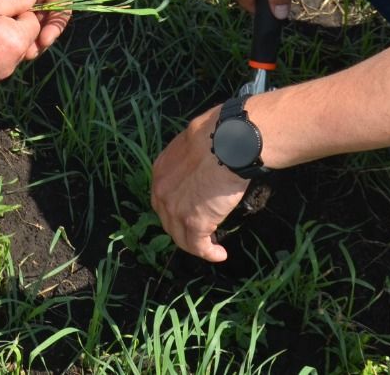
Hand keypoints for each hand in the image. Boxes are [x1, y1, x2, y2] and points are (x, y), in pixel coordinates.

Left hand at [0, 0, 75, 54]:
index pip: (62, 5)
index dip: (57, 24)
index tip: (46, 38)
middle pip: (48, 20)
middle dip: (43, 37)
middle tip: (31, 52)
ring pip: (31, 25)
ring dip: (28, 40)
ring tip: (19, 54)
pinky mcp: (3, 4)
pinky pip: (12, 23)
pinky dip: (12, 35)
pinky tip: (4, 45)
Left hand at [150, 106, 249, 261]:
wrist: (228, 142)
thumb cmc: (218, 136)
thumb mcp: (194, 142)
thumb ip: (192, 157)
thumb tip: (206, 158)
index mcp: (161, 170)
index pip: (163, 197)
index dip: (176, 208)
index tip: (190, 212)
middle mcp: (161, 192)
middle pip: (168, 220)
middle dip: (183, 228)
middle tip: (201, 232)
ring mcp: (175, 209)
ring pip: (181, 237)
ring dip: (196, 244)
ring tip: (211, 246)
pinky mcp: (194, 223)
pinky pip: (199, 246)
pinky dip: (210, 253)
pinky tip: (220, 254)